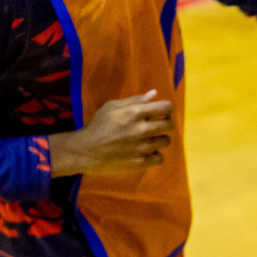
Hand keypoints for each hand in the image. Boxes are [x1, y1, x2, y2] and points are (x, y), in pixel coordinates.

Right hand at [49, 91, 173, 176]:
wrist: (86, 151)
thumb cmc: (98, 126)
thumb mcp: (112, 107)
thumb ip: (135, 100)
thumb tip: (154, 94)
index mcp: (135, 112)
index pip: (166, 108)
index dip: (168, 108)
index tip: (164, 111)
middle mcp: (141, 129)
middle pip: (169, 124)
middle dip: (167, 122)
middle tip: (159, 124)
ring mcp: (142, 146)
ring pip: (166, 141)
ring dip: (160, 138)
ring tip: (150, 138)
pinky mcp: (140, 162)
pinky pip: (160, 157)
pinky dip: (155, 154)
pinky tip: (147, 151)